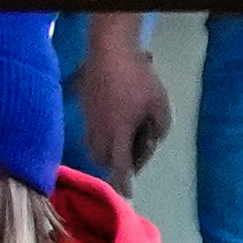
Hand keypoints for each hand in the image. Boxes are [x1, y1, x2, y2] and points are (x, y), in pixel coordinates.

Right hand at [72, 28, 174, 182]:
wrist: (110, 50)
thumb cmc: (138, 77)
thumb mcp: (160, 104)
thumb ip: (160, 127)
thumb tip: (153, 139)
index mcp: (119, 131)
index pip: (119, 165)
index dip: (123, 181)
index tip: (126, 193)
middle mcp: (99, 129)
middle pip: (102, 159)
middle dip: (114, 164)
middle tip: (132, 154)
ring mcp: (88, 117)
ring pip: (92, 146)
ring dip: (105, 150)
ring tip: (122, 139)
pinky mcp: (82, 106)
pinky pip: (88, 130)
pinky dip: (99, 135)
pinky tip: (113, 121)